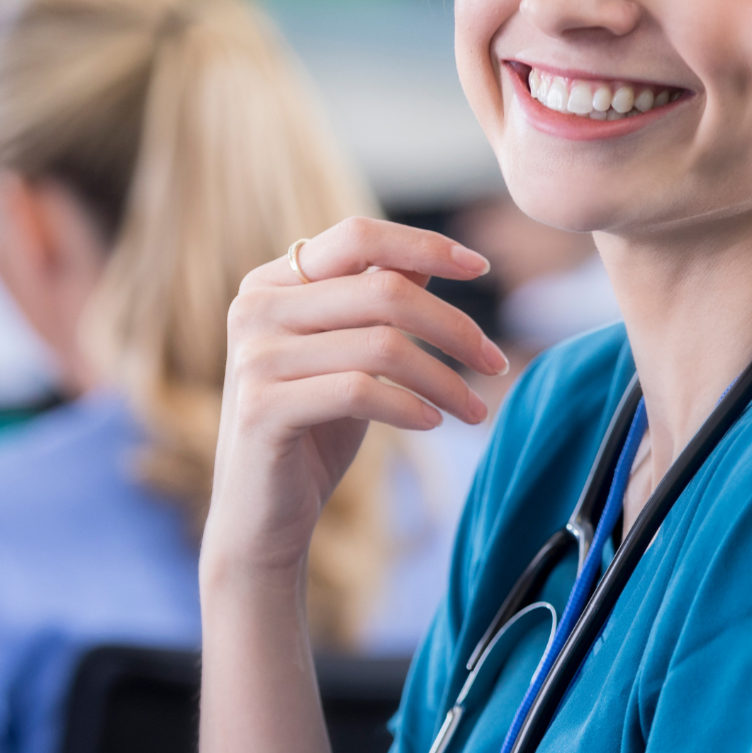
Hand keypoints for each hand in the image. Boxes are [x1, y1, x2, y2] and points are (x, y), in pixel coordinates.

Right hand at [205, 218, 507, 581]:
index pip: (358, 236)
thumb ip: (375, 302)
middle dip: (454, 327)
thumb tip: (431, 258)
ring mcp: (254, 357)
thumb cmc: (314, 430)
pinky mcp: (262, 407)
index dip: (425, 244)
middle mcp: (255, 308)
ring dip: (445, 379)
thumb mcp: (349, 356)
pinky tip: (434, 423)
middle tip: (496, 364)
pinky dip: (411, 406)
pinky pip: (360, 391)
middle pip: (383, 290)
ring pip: (382, 344)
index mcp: (271, 283)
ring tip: (475, 409)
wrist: (261, 516)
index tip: (480, 267)